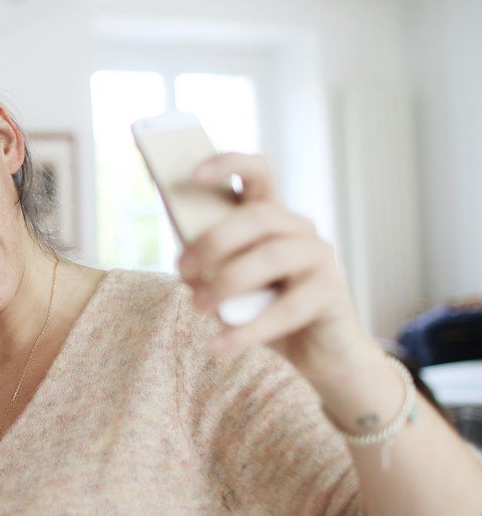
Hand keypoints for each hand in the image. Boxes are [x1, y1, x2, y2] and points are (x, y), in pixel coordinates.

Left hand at [177, 153, 374, 380]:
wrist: (317, 351)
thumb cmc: (264, 310)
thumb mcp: (229, 285)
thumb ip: (207, 267)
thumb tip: (184, 260)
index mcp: (271, 217)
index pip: (257, 172)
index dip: (229, 164)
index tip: (193, 172)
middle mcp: (299, 228)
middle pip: (258, 216)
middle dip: (214, 240)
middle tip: (184, 269)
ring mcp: (319, 257)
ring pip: (271, 257)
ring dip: (227, 283)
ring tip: (199, 308)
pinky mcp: (331, 292)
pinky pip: (285, 309)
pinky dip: (246, 331)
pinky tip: (219, 346)